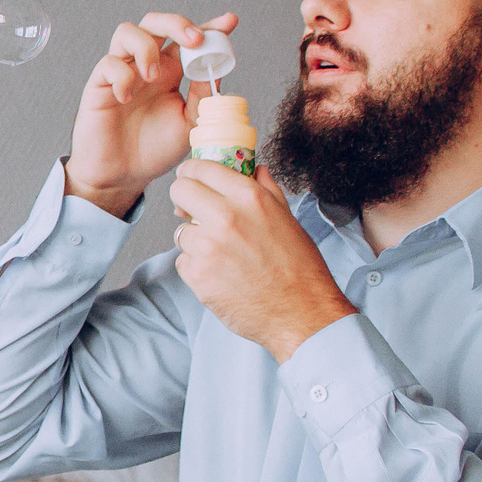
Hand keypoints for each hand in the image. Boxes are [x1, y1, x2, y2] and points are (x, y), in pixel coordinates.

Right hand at [66, 11, 238, 216]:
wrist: (122, 177)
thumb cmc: (154, 151)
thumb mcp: (190, 124)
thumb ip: (201, 96)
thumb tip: (215, 69)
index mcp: (171, 72)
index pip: (188, 40)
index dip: (210, 27)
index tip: (230, 22)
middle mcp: (146, 66)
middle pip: (156, 22)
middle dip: (176, 24)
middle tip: (194, 41)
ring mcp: (122, 72)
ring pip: (128, 32)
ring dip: (146, 47)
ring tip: (154, 76)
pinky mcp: (100, 85)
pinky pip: (108, 63)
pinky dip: (121, 75)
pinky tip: (126, 98)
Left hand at [168, 162, 354, 359]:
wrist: (301, 313)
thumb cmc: (300, 268)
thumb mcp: (288, 219)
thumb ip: (266, 190)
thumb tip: (256, 169)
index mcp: (249, 197)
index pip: (200, 168)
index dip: (192, 171)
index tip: (191, 178)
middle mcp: (225, 217)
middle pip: (180, 191)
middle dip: (184, 199)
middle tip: (193, 210)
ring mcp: (208, 247)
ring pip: (181, 231)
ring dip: (195, 239)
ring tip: (223, 254)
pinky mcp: (197, 276)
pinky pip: (184, 261)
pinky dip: (197, 267)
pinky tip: (222, 275)